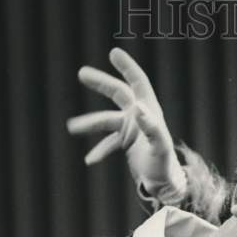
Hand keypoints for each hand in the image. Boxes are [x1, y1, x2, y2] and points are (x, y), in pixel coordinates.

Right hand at [67, 47, 185, 200]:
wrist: (164, 184)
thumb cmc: (164, 165)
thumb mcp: (159, 147)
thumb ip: (151, 127)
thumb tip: (137, 107)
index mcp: (151, 111)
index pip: (138, 82)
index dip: (127, 67)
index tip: (113, 52)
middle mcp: (140, 116)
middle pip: (118, 93)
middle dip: (101, 82)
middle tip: (82, 73)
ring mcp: (132, 128)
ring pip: (106, 120)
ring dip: (90, 123)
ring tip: (72, 127)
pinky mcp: (127, 141)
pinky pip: (108, 142)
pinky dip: (99, 149)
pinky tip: (90, 160)